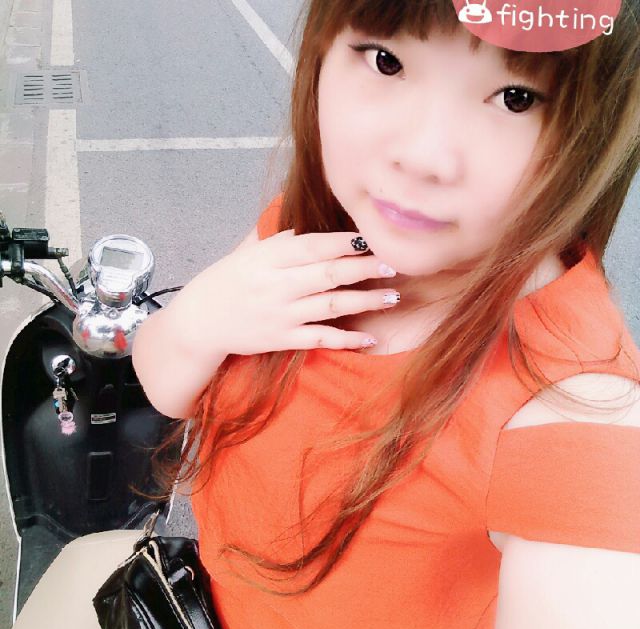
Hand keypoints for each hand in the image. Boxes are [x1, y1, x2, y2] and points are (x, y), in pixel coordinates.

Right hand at [166, 228, 399, 356]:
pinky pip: (320, 339)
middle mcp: (277, 285)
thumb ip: (280, 239)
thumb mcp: (248, 252)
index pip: (313, 246)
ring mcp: (281, 314)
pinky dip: (346, 340)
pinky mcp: (282, 339)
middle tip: (393, 265)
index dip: (345, 242)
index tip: (371, 238)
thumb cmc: (226, 281)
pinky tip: (370, 338)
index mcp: (268, 258)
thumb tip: (313, 223)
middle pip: (329, 274)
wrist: (200, 322)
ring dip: (365, 302)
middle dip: (364, 269)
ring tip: (392, 297)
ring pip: (331, 306)